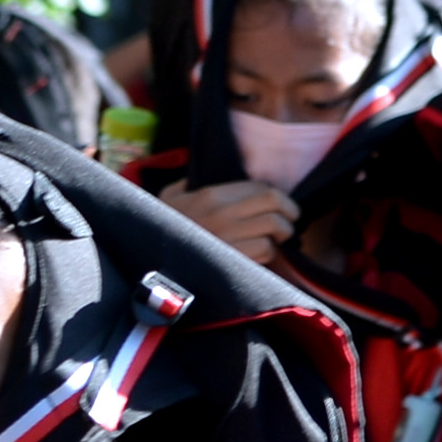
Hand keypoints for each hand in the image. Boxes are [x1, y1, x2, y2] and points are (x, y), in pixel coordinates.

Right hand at [169, 179, 297, 265]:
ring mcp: (228, 239)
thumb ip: (185, 184)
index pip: (260, 187)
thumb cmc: (159, 231)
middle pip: (274, 203)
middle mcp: (222, 215)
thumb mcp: (167, 199)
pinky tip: (260, 255)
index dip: (275, 195)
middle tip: (289, 219)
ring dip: (281, 235)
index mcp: (210, 195)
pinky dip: (268, 254)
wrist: (152, 264)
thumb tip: (196, 177)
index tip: (277, 204)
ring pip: (274, 228)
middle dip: (289, 212)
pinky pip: (265, 252)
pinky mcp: (233, 262)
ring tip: (276, 238)